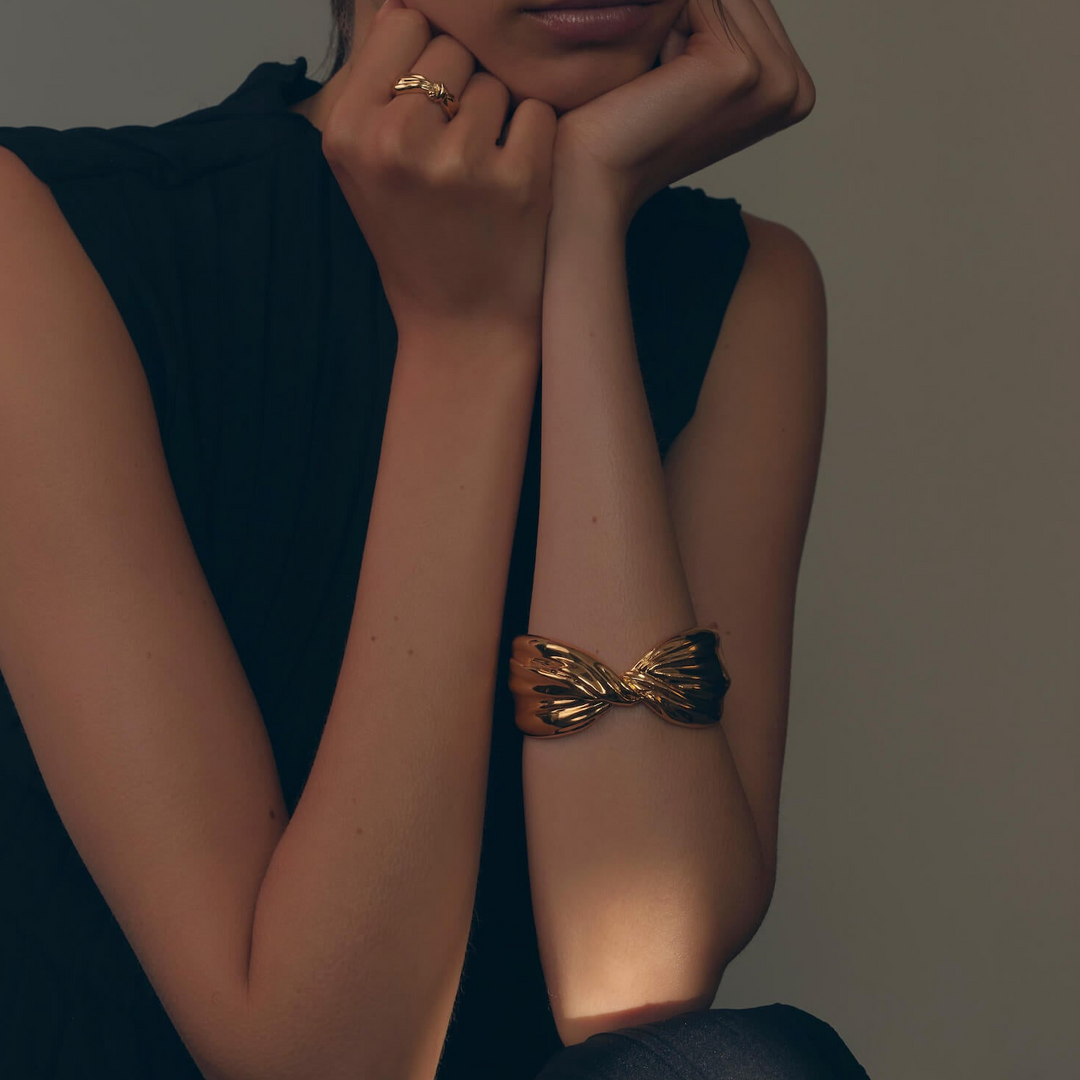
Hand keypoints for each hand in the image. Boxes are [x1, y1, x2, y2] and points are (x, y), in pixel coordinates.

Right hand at [320, 0, 557, 348]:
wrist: (461, 327)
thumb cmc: (417, 240)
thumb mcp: (366, 165)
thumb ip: (378, 80)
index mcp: (348, 131)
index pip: (402, 20)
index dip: (427, 54)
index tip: (432, 101)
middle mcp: (394, 142)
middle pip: (452, 46)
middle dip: (463, 87)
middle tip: (457, 151)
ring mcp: (458, 163)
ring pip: (496, 79)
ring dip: (499, 116)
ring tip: (480, 174)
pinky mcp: (517, 182)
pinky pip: (537, 111)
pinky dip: (533, 141)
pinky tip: (512, 184)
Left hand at [551, 0, 815, 227]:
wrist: (596, 173)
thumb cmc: (627, 123)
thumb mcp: (692, 62)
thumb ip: (721, 19)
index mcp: (795, 89)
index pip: (749, 2)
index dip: (698, 22)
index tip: (675, 77)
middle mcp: (796, 89)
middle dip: (691, 17)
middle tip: (664, 79)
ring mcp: (776, 80)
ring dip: (676, 19)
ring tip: (661, 78)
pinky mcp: (740, 68)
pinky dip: (663, 21)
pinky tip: (656, 75)